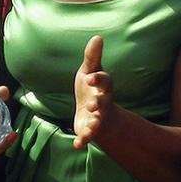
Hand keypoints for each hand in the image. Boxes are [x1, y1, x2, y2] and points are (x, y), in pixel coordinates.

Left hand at [73, 35, 123, 149]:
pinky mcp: (90, 129)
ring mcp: (97, 117)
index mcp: (103, 86)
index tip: (90, 77)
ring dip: (95, 123)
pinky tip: (77, 144)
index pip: (104, 81)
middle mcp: (102, 102)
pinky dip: (83, 140)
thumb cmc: (91, 88)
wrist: (94, 112)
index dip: (98, 79)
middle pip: (103, 102)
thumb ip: (92, 57)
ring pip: (98, 120)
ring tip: (91, 125)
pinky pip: (88, 136)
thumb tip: (97, 37)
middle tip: (93, 104)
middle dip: (99, 103)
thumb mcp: (90, 71)